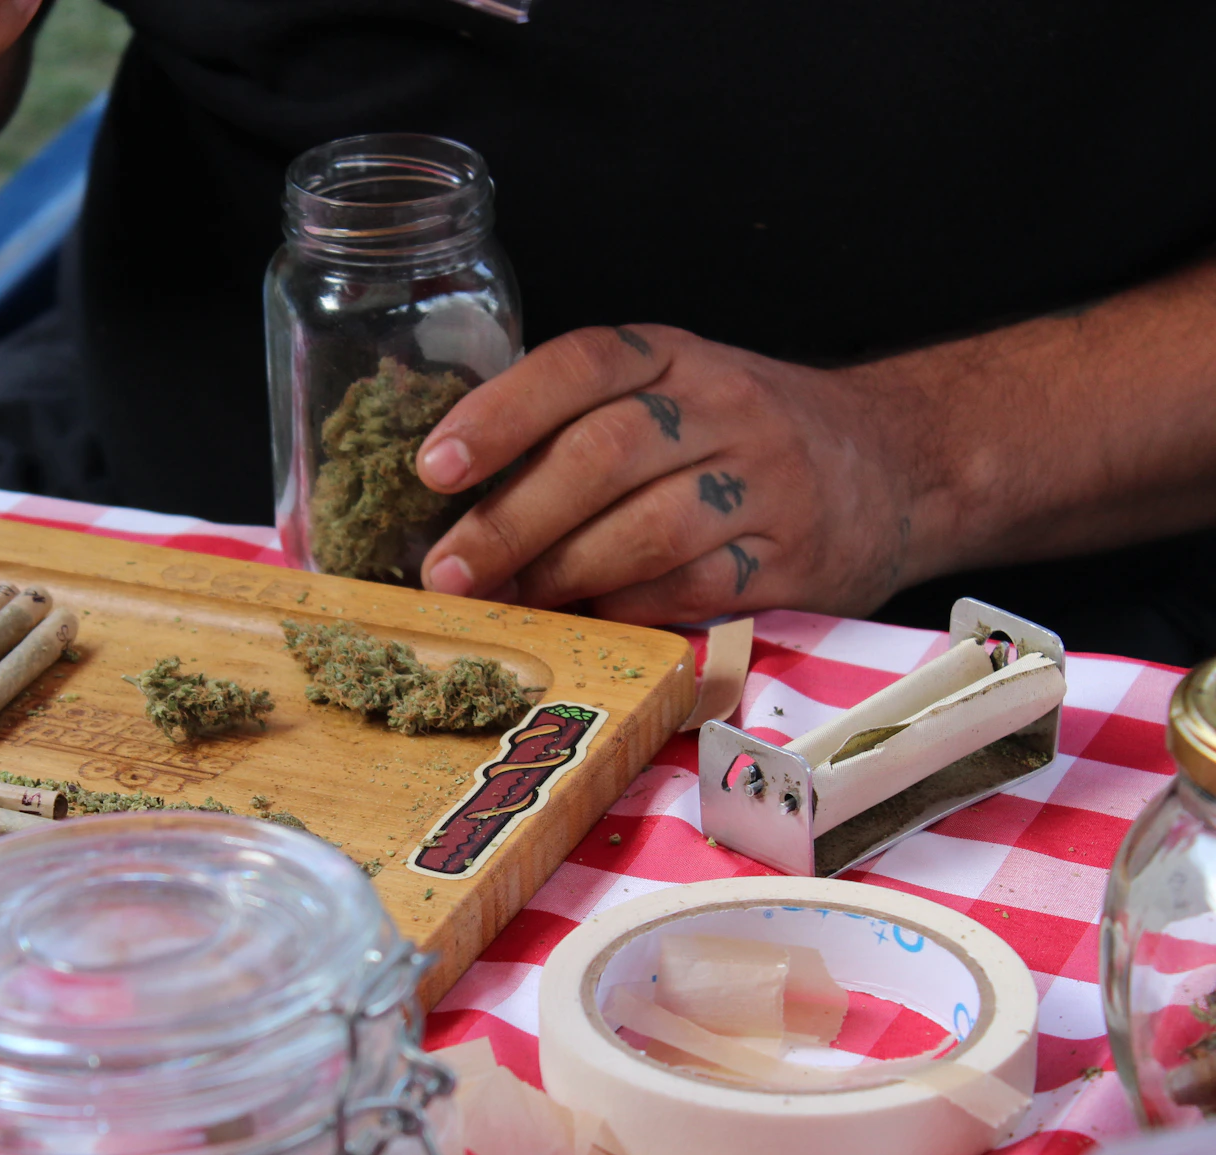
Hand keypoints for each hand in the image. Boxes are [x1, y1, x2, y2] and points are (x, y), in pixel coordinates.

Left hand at [415, 324, 947, 624]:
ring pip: (647, 529)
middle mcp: (722, 405)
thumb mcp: (670, 392)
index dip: (500, 414)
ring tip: (504, 603)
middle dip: (511, 519)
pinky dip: (625, 610)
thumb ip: (577, 424)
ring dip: (560, 574)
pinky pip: (692, 590)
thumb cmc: (739, 435)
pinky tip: (583, 622)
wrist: (898, 461)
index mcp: (673, 354)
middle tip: (447, 571)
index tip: (433, 467)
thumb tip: (449, 496)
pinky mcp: (794, 558)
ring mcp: (765, 482)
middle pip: (602, 454)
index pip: (579, 364)